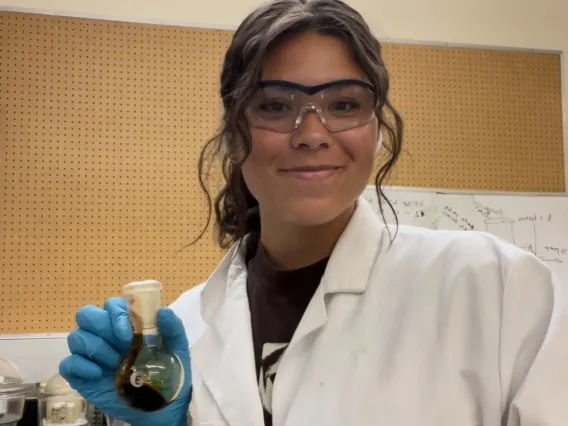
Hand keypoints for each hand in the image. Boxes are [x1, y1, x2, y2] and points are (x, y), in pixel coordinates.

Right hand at [59, 298, 190, 425]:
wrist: (161, 408)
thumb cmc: (169, 374)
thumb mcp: (177, 350)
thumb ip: (173, 329)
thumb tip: (163, 311)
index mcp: (127, 325)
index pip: (111, 305)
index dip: (116, 313)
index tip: (128, 333)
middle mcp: (106, 336)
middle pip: (86, 315)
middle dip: (100, 326)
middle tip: (120, 345)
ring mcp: (92, 355)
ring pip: (76, 337)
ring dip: (95, 348)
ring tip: (115, 364)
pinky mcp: (81, 376)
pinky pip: (67, 364)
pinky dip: (80, 366)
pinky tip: (98, 374)